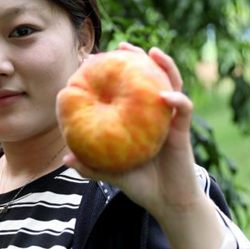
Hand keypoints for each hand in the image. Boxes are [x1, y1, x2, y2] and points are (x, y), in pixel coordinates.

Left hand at [62, 43, 206, 224]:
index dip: (117, 72)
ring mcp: (171, 120)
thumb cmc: (141, 184)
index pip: (129, 89)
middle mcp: (155, 115)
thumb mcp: (112, 174)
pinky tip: (165, 95)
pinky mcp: (183, 131)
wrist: (168, 203)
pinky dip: (177, 100)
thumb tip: (66, 158)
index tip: (98, 59)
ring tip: (154, 53)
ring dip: (166, 67)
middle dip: (140, 58)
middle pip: (151, 78)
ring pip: (172, 85)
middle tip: (125, 45)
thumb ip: (91, 167)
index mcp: (138, 120)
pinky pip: (184, 110)